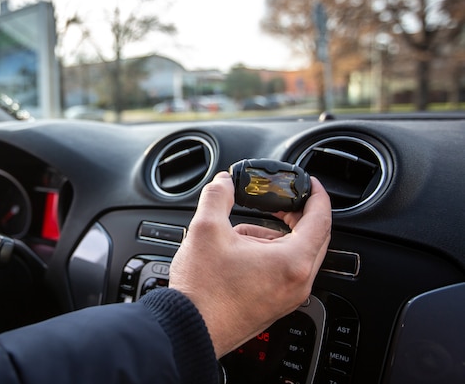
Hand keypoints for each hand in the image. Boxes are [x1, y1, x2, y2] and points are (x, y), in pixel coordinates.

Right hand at [169, 171, 330, 357]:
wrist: (189, 329)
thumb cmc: (202, 291)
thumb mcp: (206, 229)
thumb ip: (218, 196)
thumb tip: (224, 182)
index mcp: (292, 262)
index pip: (321, 219)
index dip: (317, 195)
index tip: (309, 183)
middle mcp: (297, 282)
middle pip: (314, 238)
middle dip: (298, 215)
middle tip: (281, 201)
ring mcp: (288, 297)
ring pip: (297, 256)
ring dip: (278, 236)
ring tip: (245, 230)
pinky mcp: (275, 306)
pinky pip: (285, 272)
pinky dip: (270, 255)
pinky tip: (241, 251)